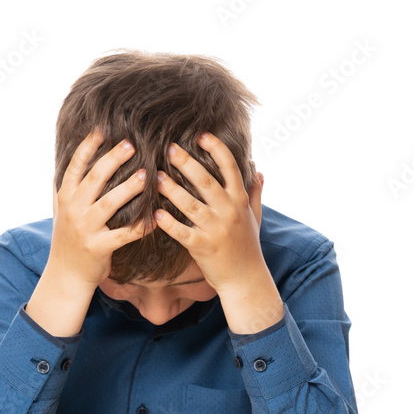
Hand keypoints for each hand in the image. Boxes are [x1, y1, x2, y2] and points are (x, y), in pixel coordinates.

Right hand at [49, 127, 150, 289]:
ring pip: (109, 203)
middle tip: (131, 144)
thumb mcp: (60, 212)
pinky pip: (123, 235)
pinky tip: (156, 219)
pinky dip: (140, 227)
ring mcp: (85, 229)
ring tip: (147, 175)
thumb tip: (65, 163)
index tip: (103, 129)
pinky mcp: (98, 247)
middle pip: (94, 179)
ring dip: (129, 188)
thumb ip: (64, 189)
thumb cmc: (68, 240)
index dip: (88, 146)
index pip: (76, 166)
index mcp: (65, 198)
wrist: (66, 275)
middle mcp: (73, 210)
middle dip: (113, 159)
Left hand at [153, 132, 265, 294]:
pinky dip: (169, 224)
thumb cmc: (247, 246)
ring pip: (191, 205)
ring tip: (155, 177)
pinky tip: (155, 214)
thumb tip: (258, 168)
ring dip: (171, 190)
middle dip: (187, 163)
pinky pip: (182, 233)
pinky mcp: (203, 247)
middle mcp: (229, 211)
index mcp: (239, 200)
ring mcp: (216, 230)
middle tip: (169, 148)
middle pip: (206, 181)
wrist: (246, 279)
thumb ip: (254, 192)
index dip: (217, 149)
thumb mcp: (255, 216)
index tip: (202, 134)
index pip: (230, 168)